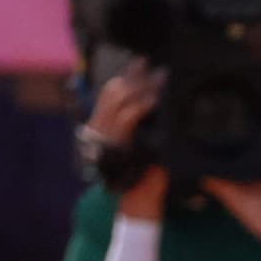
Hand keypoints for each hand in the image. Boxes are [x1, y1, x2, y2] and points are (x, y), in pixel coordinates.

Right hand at [84, 67, 166, 222]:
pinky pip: (127, 117)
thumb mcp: (143, 143)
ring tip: (160, 79)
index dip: (126, 74)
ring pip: (118, 99)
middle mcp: (100, 128)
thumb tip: (155, 99)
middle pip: (114, 90)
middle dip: (136, 76)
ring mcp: (105, 135)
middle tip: (157, 69)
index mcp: (103, 125)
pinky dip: (141, 105)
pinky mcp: (116, 144)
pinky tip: (155, 99)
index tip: (142, 61)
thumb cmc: (145, 173)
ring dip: (142, 87)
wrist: (140, 200)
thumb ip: (143, 123)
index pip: (111, 91)